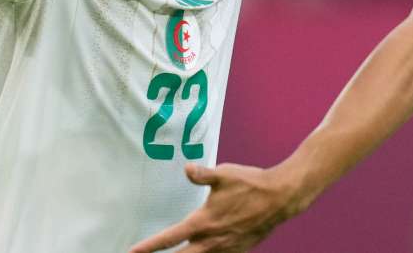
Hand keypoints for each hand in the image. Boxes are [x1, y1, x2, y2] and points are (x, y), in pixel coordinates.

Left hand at [129, 162, 309, 252]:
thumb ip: (202, 174)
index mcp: (202, 222)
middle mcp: (211, 240)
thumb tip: (186, 168)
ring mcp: (225, 248)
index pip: (168, 239)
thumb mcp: (224, 174)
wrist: (280, 197)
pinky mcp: (238, 250)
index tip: (131, 252)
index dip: (147, 247)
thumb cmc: (251, 184)